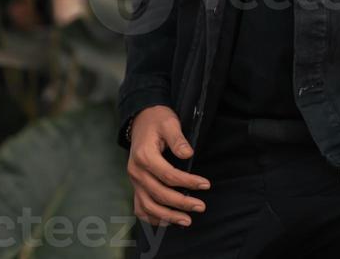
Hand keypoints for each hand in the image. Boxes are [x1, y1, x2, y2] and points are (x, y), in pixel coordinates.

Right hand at [127, 106, 211, 226]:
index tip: (205, 184)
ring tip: (187, 220)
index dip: (188, 182)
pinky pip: (140, 208)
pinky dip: (153, 218)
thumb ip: (178, 139)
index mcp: (144, 156)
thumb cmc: (158, 120)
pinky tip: (168, 221)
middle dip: (181, 203)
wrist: (141, 120)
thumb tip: (189, 154)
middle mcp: (136, 171)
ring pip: (148, 206)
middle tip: (201, 206)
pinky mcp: (136, 185)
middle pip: (159, 194)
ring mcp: (134, 181)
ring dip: (168, 216)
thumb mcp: (169, 123)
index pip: (168, 175)